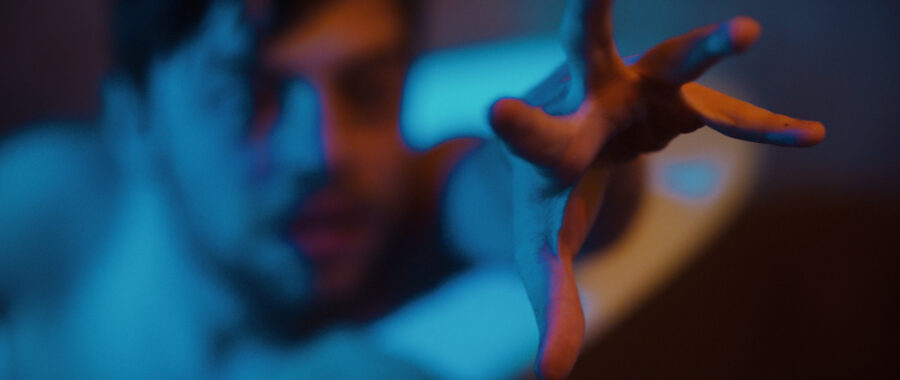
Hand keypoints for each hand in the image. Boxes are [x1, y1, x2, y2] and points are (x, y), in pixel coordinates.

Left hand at [489, 1, 824, 378]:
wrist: (569, 147)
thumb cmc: (547, 199)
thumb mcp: (542, 253)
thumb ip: (550, 304)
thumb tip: (550, 379)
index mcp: (546, 142)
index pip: (529, 135)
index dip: (516, 127)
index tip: (495, 110)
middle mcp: (584, 98)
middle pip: (584, 49)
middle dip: (590, 16)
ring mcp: (631, 89)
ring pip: (672, 63)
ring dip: (708, 50)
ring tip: (749, 31)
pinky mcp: (671, 98)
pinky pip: (724, 113)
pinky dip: (762, 127)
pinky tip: (810, 137)